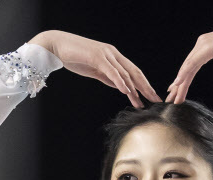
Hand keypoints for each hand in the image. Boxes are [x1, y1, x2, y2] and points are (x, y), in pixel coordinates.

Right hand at [28, 30, 162, 107]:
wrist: (56, 46)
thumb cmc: (73, 57)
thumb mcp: (94, 70)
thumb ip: (108, 77)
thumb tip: (120, 87)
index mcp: (114, 57)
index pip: (133, 72)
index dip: (144, 85)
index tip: (152, 96)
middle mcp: (113, 54)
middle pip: (135, 72)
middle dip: (146, 87)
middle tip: (156, 100)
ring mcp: (106, 55)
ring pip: (125, 73)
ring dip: (135, 89)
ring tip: (142, 101)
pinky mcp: (97, 57)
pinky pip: (112, 71)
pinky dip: (120, 82)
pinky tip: (126, 91)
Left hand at [165, 19, 212, 103]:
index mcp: (208, 45)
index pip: (192, 65)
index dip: (184, 78)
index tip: (178, 90)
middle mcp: (203, 43)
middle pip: (187, 66)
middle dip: (178, 84)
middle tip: (170, 98)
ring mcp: (204, 44)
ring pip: (188, 67)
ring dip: (180, 83)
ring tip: (173, 97)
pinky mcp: (208, 48)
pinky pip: (192, 64)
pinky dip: (184, 74)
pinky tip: (178, 84)